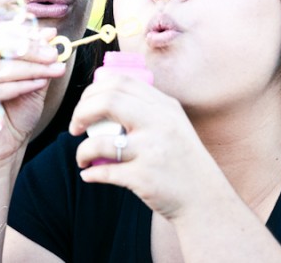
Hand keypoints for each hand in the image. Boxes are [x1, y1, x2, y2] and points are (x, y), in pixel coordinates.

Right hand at [0, 26, 66, 161]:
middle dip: (29, 49)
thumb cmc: (13, 114)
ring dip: (32, 68)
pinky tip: (40, 83)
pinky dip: (23, 85)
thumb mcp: (28, 81)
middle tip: (53, 53)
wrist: (1, 150)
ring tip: (55, 69)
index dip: (23, 33)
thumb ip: (36, 59)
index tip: (49, 36)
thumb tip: (50, 34)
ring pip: (0, 68)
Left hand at [68, 74, 221, 220]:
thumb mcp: (173, 124)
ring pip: (100, 141)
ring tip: (82, 157)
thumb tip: (103, 96)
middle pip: (107, 101)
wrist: (205, 198)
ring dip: (81, 151)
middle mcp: (159, 123)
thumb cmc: (182, 160)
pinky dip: (91, 173)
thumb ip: (147, 108)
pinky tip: (89, 174)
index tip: (84, 105)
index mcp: (164, 106)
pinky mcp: (145, 177)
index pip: (121, 82)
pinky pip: (105, 171)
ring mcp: (152, 150)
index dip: (93, 90)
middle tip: (74, 127)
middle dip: (80, 112)